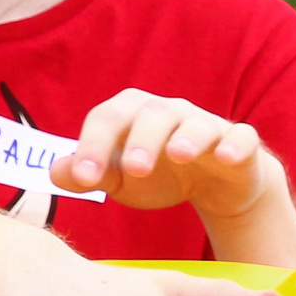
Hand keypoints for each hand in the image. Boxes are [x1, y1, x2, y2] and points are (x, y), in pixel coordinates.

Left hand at [51, 90, 281, 222]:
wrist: (214, 182)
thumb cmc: (159, 175)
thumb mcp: (119, 179)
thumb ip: (88, 174)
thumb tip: (55, 172)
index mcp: (132, 114)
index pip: (106, 119)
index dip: (92, 146)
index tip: (83, 180)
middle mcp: (169, 112)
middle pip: (152, 114)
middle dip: (141, 140)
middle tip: (134, 171)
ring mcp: (206, 125)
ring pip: (196, 123)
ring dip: (187, 137)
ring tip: (178, 155)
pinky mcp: (239, 143)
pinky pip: (241, 137)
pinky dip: (235, 145)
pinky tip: (225, 157)